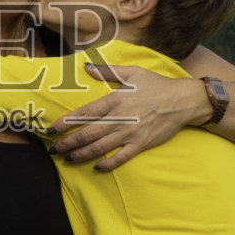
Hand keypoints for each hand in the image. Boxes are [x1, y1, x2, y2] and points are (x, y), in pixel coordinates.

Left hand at [48, 64, 206, 170]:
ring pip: (100, 147)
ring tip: (68, 159)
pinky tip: (96, 167)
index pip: (84, 114)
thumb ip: (108, 70)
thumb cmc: (157, 85)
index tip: (51, 130)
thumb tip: (87, 66)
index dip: (65, 123)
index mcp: (115, 100)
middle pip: (87, 133)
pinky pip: (120, 157)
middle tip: (53, 150)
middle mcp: (120, 118)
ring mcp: (130, 133)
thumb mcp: (133, 73)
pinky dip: (107, 164)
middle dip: (67, 143)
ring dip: (81, 154)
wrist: (183, 100)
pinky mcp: (141, 144)